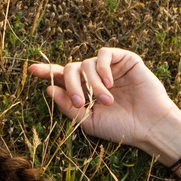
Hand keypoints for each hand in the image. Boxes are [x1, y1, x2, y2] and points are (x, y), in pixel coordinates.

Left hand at [25, 47, 180, 163]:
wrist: (150, 125)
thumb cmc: (121, 127)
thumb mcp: (89, 122)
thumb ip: (69, 106)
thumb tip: (48, 89)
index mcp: (84, 91)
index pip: (61, 78)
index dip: (46, 72)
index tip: (31, 70)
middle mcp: (93, 77)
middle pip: (70, 68)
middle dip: (71, 85)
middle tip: (81, 102)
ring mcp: (108, 67)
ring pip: (87, 63)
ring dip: (92, 83)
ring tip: (106, 99)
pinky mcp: (124, 59)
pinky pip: (104, 54)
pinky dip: (102, 68)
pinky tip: (109, 83)